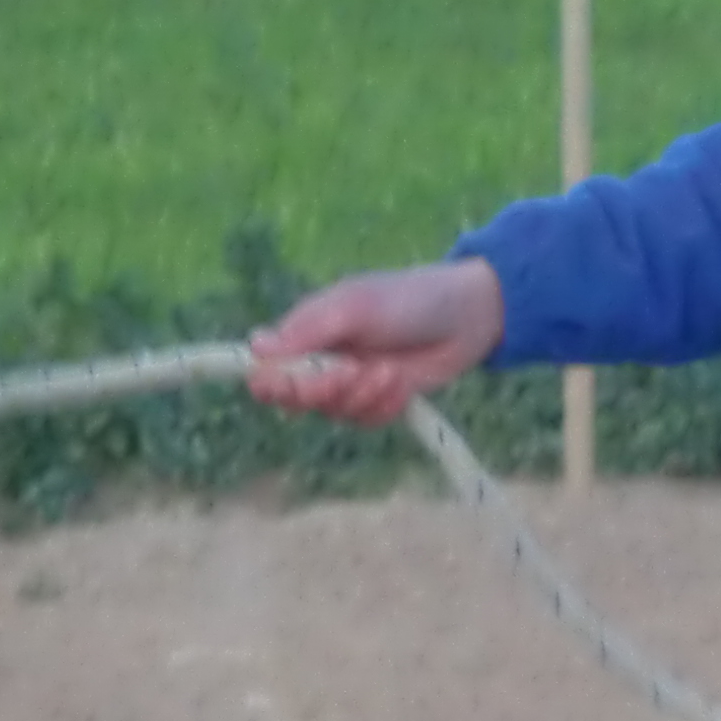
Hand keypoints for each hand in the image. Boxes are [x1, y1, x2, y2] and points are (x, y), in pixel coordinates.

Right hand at [246, 259, 506, 425]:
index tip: (294, 384)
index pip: (267, 370)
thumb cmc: (407, 299)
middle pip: (296, 400)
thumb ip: (306, 331)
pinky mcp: (380, 401)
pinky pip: (366, 421)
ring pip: (334, 413)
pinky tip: (402, 384)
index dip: (273, 384)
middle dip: (324, 392)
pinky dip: (385, 406)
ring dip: (363, 397)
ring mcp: (351, 383)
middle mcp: (322, 360)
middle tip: (352, 372)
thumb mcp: (354, 307)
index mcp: (307, 332)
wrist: (467, 316)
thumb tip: (253, 349)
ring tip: (390, 371)